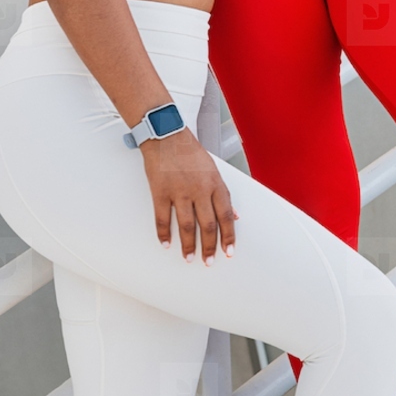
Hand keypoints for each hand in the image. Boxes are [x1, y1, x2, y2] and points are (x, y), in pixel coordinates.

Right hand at [140, 128, 237, 261]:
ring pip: (186, 226)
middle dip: (209, 247)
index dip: (228, 236)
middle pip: (207, 225)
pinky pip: (162, 218)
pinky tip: (167, 244)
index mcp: (215, 183)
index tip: (229, 251)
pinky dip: (164, 234)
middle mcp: (199, 189)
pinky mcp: (160, 191)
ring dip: (188, 245)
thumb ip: (223, 194)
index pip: (226, 216)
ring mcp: (179, 191)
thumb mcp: (214, 170)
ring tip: (189, 258)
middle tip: (208, 261)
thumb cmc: (190, 151)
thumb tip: (234, 215)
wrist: (166, 134)